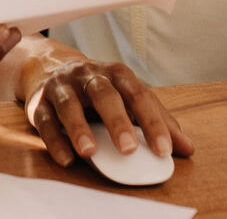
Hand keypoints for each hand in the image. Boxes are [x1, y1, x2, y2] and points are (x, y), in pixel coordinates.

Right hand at [16, 41, 192, 165]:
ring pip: (70, 105)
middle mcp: (89, 76)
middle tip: (129, 149)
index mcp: (117, 75)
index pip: (139, 96)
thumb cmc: (98, 89)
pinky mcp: (39, 102)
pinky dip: (55, 140)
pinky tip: (66, 158)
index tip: (165, 149)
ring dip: (79, 128)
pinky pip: (45, 121)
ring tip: (90, 152)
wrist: (49, 67)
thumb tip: (187, 148)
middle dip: (117, 121)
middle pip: (105, 95)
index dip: (153, 123)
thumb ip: (156, 121)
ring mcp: (62, 87)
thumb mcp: (128, 98)